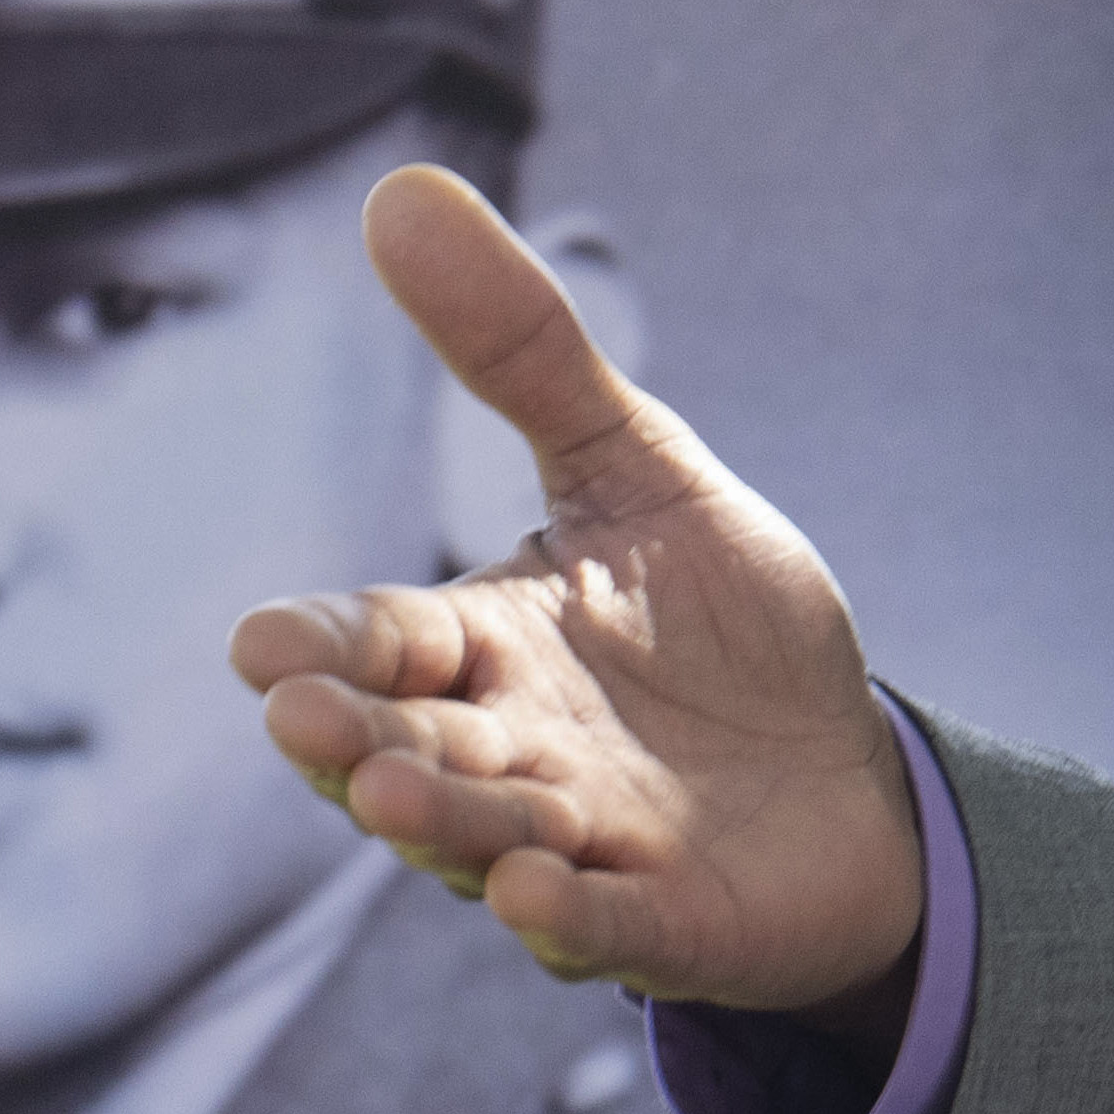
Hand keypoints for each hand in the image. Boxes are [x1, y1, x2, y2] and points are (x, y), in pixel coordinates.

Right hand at [233, 164, 927, 1029]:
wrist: (849, 776)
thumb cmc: (720, 630)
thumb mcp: (636, 466)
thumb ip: (519, 352)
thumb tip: (398, 188)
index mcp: (486, 647)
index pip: (379, 644)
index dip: (324, 649)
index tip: (264, 647)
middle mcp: (511, 752)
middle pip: (408, 747)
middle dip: (355, 741)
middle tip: (307, 725)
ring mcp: (584, 846)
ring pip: (488, 837)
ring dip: (444, 821)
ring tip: (400, 795)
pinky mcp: (668, 918)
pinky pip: (606, 926)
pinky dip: (569, 913)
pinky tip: (539, 889)